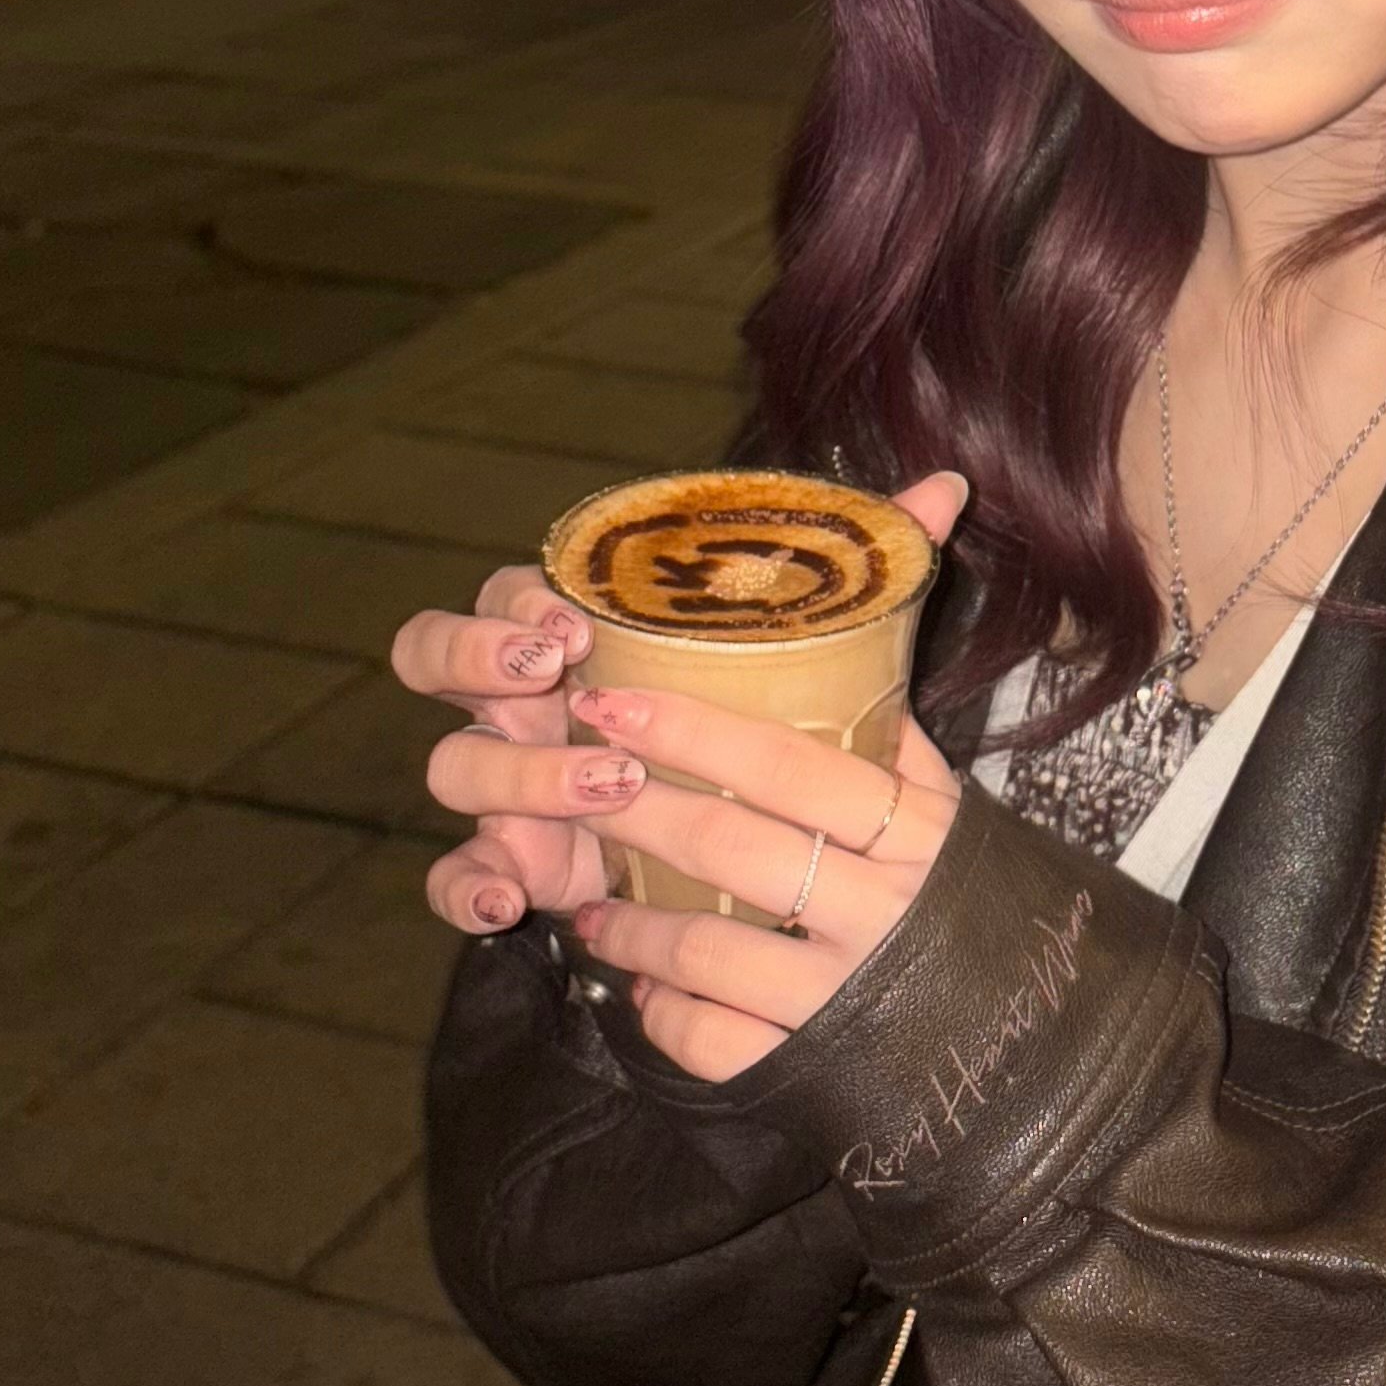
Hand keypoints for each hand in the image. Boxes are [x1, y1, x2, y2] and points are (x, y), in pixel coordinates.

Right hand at [393, 473, 968, 1078]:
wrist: (749, 851)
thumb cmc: (754, 722)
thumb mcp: (805, 651)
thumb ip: (854, 564)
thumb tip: (946, 487)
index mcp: (571, 632)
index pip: (507, 590)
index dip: (518, 600)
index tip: (573, 621)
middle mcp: (521, 698)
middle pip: (439, 657)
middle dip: (480, 661)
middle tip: (556, 678)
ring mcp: (506, 783)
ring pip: (458, 766)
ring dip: (518, 774)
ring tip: (602, 788)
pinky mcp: (511, 865)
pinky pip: (454, 877)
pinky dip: (470, 886)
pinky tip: (510, 897)